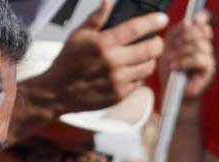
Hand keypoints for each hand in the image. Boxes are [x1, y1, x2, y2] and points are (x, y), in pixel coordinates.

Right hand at [30, 1, 168, 114]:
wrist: (57, 92)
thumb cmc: (67, 62)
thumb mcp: (78, 34)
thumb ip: (96, 18)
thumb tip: (108, 3)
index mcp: (103, 44)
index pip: (136, 28)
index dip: (153, 22)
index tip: (162, 19)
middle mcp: (113, 62)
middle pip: (150, 50)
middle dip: (158, 42)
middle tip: (156, 40)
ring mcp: (118, 80)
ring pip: (149, 67)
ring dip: (151, 59)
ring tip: (145, 55)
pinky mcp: (119, 95)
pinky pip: (140, 82)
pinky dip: (140, 74)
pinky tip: (134, 69)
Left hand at [159, 11, 215, 100]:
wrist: (173, 93)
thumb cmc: (172, 70)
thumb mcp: (170, 46)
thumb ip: (178, 31)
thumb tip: (189, 21)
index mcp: (200, 37)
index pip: (210, 20)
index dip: (205, 16)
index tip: (195, 18)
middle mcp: (209, 46)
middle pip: (202, 30)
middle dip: (184, 38)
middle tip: (173, 49)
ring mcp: (212, 58)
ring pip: (200, 44)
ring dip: (181, 52)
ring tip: (172, 62)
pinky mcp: (211, 71)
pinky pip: (199, 58)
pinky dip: (184, 62)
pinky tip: (175, 67)